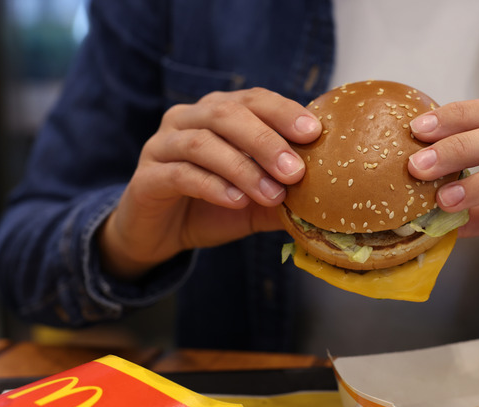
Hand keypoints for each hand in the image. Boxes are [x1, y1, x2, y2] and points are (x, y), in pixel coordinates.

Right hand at [99, 88, 320, 279]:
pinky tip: (237, 201)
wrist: (160, 234)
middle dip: (266, 140)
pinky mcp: (147, 178)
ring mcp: (162, 145)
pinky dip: (213, 186)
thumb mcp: (258, 201)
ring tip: (272, 194)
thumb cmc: (213, 207)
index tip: (314, 132)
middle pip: (227, 114)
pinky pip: (180, 174)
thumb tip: (330, 200)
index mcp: (218, 113)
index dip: (283, 111)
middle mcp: (187, 119)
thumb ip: (287, 195)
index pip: (253, 99)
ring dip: (243, 168)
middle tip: (295, 170)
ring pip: (202, 143)